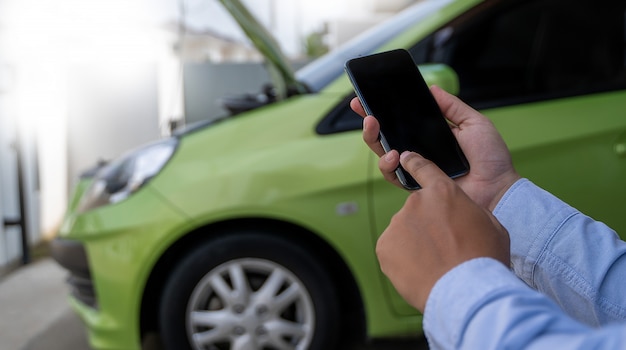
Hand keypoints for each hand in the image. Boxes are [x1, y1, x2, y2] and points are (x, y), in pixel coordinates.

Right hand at [350, 85, 520, 210]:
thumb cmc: (491, 158)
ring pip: (383, 154)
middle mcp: (419, 151)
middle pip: (385, 136)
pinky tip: (393, 155)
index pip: (401, 121)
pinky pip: (393, 176)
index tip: (367, 98)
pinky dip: (388, 165)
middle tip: (365, 111)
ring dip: (374, 139)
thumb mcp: (474, 123)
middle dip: (370, 122)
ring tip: (375, 127)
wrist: (498, 187)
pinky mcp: (415, 186)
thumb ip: (452, 106)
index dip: (383, 110)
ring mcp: (415, 169)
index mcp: (430, 135)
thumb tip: (432, 88)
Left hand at [376, 151, 509, 311]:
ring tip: (434, 263)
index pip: (422, 168)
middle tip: (444, 247)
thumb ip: (468, 209)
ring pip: (404, 231)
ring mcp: (398, 223)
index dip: (414, 164)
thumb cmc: (484, 258)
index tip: (405, 159)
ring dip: (415, 243)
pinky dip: (403, 259)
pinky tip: (420, 270)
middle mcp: (416, 202)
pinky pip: (393, 249)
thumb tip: (459, 210)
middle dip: (426, 225)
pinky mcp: (384, 246)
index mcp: (443, 191)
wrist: (466, 291)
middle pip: (417, 210)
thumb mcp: (490, 224)